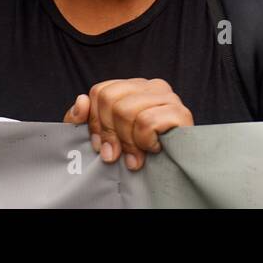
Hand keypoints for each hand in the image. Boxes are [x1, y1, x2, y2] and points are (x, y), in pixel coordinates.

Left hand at [63, 78, 192, 171]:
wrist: (174, 176)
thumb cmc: (137, 154)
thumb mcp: (103, 137)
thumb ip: (83, 119)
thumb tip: (81, 101)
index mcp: (134, 87)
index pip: (100, 92)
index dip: (95, 122)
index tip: (100, 146)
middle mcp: (152, 86)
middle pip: (110, 100)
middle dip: (110, 134)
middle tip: (117, 155)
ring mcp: (169, 97)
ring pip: (127, 111)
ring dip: (128, 141)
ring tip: (137, 155)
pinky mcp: (181, 113)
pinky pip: (147, 122)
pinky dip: (145, 141)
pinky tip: (153, 149)